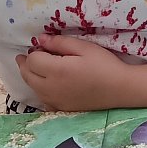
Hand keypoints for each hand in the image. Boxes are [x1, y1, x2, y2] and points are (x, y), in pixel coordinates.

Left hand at [16, 35, 131, 112]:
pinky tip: (48, 84)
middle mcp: (51, 88)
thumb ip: (60, 43)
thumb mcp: (84, 47)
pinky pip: (43, 99)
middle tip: (27, 56)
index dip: (34, 51)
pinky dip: (40, 90)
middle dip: (25, 64)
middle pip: (27, 75)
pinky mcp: (62, 108)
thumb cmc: (105, 65)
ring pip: (33, 88)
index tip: (42, 47)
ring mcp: (55, 101)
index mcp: (56, 70)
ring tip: (37, 68)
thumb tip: (40, 39)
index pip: (32, 60)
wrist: (121, 89)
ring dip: (31, 77)